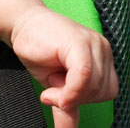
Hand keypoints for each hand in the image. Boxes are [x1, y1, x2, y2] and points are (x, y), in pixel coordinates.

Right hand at [7, 4, 118, 127]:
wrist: (21, 25)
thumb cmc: (40, 51)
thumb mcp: (56, 85)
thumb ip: (68, 104)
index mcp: (102, 57)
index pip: (107, 91)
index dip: (85, 100)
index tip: (61, 98)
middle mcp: (101, 48)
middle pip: (102, 90)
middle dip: (76, 99)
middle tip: (53, 91)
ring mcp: (92, 43)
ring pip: (93, 85)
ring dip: (69, 95)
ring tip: (51, 84)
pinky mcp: (79, 42)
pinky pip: (84, 75)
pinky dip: (70, 90)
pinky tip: (52, 89)